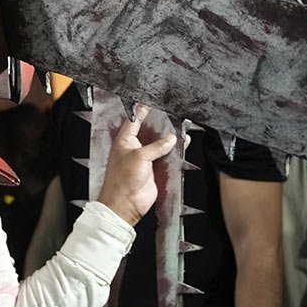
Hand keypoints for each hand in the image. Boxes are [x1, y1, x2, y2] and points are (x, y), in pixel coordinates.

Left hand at [97, 106, 177, 225]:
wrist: (125, 204)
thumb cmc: (123, 179)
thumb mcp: (139, 157)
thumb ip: (156, 146)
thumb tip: (171, 139)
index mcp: (125, 140)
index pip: (134, 120)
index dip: (142, 111)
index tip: (152, 102)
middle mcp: (134, 147)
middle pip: (149, 131)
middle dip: (160, 124)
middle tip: (172, 114)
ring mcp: (145, 158)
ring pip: (159, 144)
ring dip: (169, 137)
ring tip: (182, 126)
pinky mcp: (154, 169)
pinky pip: (166, 157)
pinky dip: (174, 151)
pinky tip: (184, 144)